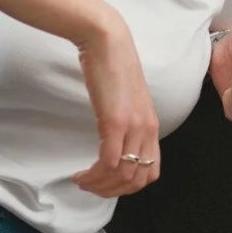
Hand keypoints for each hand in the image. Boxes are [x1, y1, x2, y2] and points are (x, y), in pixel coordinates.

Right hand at [71, 19, 160, 197]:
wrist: (107, 41)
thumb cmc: (112, 64)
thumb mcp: (125, 99)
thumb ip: (125, 119)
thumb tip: (113, 138)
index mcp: (151, 125)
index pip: (150, 173)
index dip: (128, 186)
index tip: (106, 183)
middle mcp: (147, 129)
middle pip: (136, 179)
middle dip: (112, 191)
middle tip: (91, 187)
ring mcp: (133, 126)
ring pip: (122, 175)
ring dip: (100, 185)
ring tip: (82, 182)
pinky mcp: (115, 121)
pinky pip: (108, 161)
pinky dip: (94, 175)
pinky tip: (80, 174)